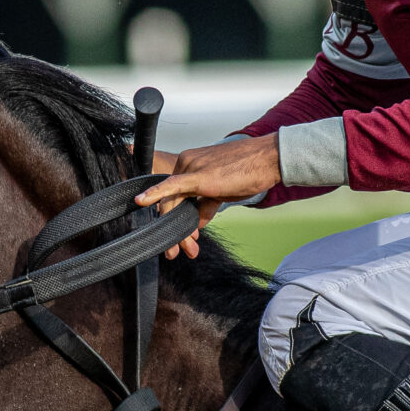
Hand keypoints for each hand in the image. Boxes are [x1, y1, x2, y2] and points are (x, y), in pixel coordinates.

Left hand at [134, 133, 280, 259]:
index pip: (175, 195)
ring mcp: (190, 168)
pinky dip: (155, 195)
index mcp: (190, 164)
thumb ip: (206, 206)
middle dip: (173, 230)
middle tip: (175, 252)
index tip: (185, 237)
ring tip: (180, 250)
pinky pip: (172, 188)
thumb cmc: (250, 171)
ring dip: (176, 230)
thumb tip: (196, 223)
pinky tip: (140, 201)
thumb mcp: (224, 192)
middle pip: (172, 201)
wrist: (269, 159)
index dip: (177, 218)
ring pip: (174, 204)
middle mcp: (186, 163)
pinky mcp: (198, 176)